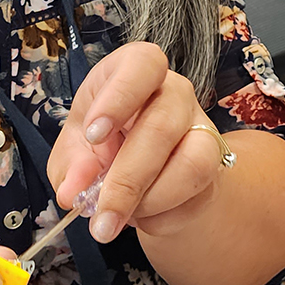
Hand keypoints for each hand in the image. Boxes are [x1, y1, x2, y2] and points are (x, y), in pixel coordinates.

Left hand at [48, 42, 227, 243]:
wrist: (144, 169)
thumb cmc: (104, 143)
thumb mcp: (75, 149)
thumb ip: (71, 167)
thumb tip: (73, 192)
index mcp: (136, 70)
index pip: (142, 65)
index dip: (119, 98)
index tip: (93, 134)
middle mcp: (175, 92)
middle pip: (161, 127)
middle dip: (127, 179)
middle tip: (99, 215)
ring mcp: (201, 127)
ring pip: (191, 163)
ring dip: (149, 201)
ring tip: (116, 219)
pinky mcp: (213, 164)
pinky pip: (195, 194)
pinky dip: (162, 214)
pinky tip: (140, 215)